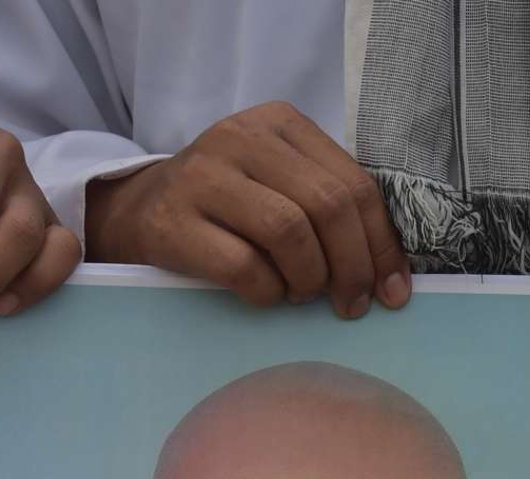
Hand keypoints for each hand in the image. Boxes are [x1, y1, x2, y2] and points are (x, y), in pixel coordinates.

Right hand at [85, 100, 410, 317]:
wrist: (138, 212)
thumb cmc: (224, 208)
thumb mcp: (276, 184)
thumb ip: (327, 207)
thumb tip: (389, 275)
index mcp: (279, 123)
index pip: (352, 183)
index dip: (380, 243)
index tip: (391, 291)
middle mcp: (241, 138)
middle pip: (326, 206)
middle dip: (351, 267)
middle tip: (350, 305)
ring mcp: (203, 177)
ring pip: (288, 232)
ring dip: (307, 279)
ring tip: (301, 295)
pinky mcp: (173, 222)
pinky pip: (243, 267)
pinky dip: (266, 293)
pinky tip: (266, 296)